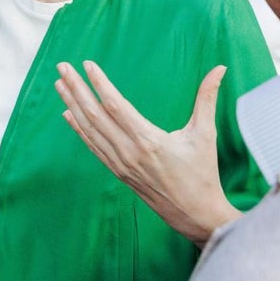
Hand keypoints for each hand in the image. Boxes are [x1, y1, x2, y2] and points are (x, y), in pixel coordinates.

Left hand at [55, 61, 241, 246]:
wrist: (195, 215)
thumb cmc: (203, 174)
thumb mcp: (206, 134)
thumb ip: (207, 98)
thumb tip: (219, 69)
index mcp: (148, 140)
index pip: (116, 106)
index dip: (100, 83)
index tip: (87, 65)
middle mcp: (129, 152)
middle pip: (95, 115)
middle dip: (77, 89)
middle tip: (63, 67)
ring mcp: (121, 164)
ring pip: (90, 131)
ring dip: (73, 105)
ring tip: (60, 84)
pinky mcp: (118, 173)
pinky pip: (93, 147)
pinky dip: (79, 130)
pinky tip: (68, 114)